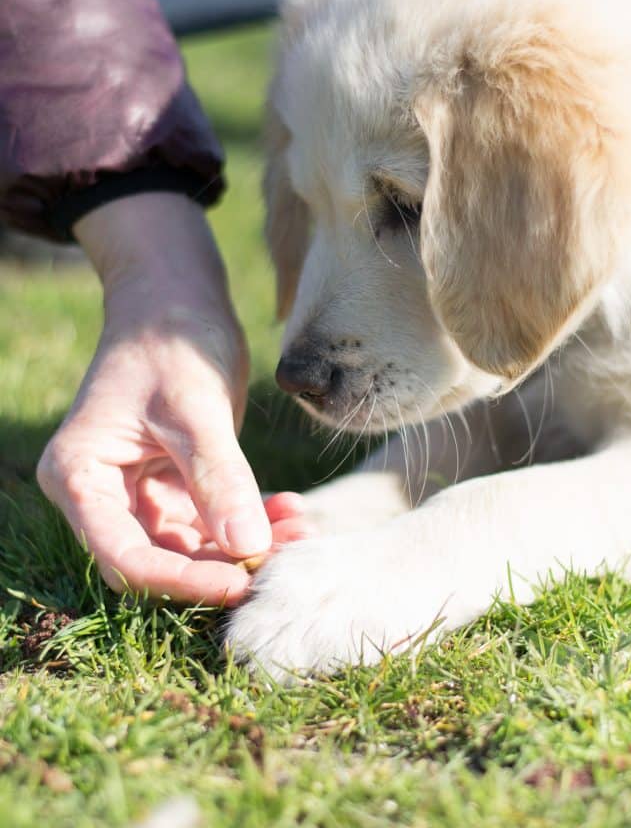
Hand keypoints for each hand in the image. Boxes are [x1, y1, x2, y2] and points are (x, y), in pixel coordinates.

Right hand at [37, 193, 308, 605]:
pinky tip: (289, 508)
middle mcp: (102, 493)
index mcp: (81, 476)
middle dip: (224, 565)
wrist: (179, 297)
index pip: (126, 557)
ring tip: (301, 529)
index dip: (183, 580)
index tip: (242, 581)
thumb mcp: (194, 408)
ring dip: (246, 544)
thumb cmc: (171, 338)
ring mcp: (139, 491)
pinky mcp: (174, 483)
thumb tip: (250, 550)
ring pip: (193, 546)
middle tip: (287, 556)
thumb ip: (219, 479)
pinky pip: (212, 520)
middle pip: (160, 560)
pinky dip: (249, 521)